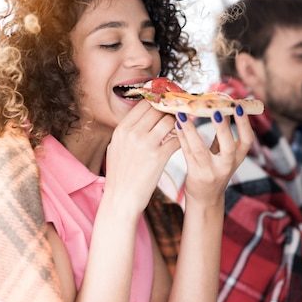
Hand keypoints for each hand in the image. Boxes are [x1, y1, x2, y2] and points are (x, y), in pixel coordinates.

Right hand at [104, 100, 180, 214]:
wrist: (120, 200)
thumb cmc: (119, 176)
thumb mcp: (116, 148)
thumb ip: (127, 133)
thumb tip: (139, 120)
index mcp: (122, 129)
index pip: (144, 104)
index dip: (158, 101)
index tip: (168, 102)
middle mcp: (132, 133)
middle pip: (158, 109)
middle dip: (171, 109)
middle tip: (182, 110)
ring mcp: (145, 144)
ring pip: (169, 121)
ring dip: (179, 122)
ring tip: (185, 125)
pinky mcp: (158, 157)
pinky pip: (177, 139)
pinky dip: (183, 137)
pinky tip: (186, 140)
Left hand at [175, 106, 253, 206]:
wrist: (206, 198)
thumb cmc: (216, 170)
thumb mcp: (225, 154)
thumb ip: (224, 134)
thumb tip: (223, 107)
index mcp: (238, 157)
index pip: (247, 140)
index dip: (244, 124)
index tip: (239, 107)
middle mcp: (227, 166)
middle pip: (228, 148)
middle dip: (223, 129)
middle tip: (217, 111)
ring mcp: (210, 172)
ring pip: (200, 150)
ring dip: (191, 130)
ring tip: (183, 114)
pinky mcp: (195, 174)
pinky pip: (187, 153)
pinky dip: (181, 137)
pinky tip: (177, 124)